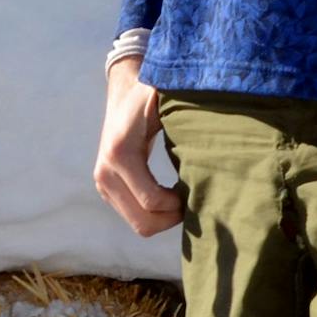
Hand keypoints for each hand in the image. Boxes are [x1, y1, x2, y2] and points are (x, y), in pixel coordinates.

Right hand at [93, 56, 181, 236]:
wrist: (124, 93)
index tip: (195, 191)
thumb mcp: (167, 99)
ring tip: (181, 198)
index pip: (151, 200)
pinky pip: (133, 216)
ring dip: (163, 219)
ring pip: (138, 224)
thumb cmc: (152, 96)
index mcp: (121, 152)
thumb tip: (213, 134)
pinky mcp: (105, 188)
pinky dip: (154, 215)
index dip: (177, 205)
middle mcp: (105, 171)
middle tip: (191, 202)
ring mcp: (102, 182)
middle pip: (143, 222)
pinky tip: (169, 196)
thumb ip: (186, 113)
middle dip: (171, 219)